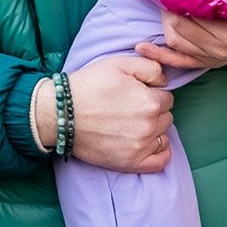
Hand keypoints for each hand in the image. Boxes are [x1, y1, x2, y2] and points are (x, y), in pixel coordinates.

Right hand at [62, 56, 174, 174]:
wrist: (60, 113)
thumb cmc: (87, 86)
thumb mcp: (118, 63)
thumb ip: (150, 67)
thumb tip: (165, 81)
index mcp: (149, 101)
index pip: (167, 98)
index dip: (152, 94)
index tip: (136, 95)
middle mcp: (148, 125)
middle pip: (166, 117)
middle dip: (153, 111)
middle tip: (131, 108)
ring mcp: (140, 146)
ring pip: (162, 136)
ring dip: (154, 129)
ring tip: (132, 124)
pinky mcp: (130, 162)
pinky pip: (160, 161)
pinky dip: (160, 153)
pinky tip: (150, 144)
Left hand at [133, 12, 226, 71]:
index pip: (187, 20)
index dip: (175, 3)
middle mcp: (219, 51)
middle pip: (177, 33)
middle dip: (167, 13)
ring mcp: (213, 60)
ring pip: (175, 45)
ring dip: (164, 27)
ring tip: (162, 9)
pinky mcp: (209, 64)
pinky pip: (179, 62)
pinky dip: (160, 55)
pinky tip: (142, 47)